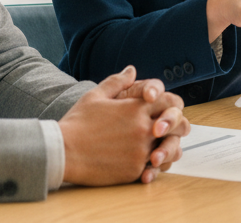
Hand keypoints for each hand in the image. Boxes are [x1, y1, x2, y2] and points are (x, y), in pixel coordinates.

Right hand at [58, 66, 187, 185]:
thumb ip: (117, 82)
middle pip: (177, 125)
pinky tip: (149, 163)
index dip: (170, 104)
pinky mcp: (135, 170)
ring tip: (160, 147)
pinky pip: (155, 168)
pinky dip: (154, 165)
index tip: (165, 109)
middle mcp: (143, 129)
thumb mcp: (95, 96)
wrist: (63, 152)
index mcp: (136, 108)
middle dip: (177, 126)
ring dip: (168, 147)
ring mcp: (141, 151)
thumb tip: (131, 70)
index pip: (168, 101)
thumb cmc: (78, 123)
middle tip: (170, 129)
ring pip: (169, 149)